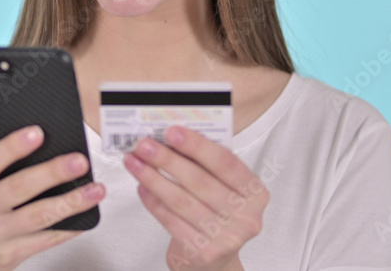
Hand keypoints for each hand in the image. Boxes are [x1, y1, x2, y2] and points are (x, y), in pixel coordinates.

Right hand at [0, 125, 104, 270]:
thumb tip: (41, 148)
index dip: (12, 146)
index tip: (37, 132)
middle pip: (19, 187)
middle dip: (53, 172)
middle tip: (79, 161)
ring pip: (39, 215)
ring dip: (71, 201)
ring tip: (95, 189)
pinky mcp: (9, 256)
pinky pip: (46, 239)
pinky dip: (69, 227)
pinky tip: (85, 217)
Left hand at [124, 126, 266, 270]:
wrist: (216, 258)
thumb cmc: (218, 213)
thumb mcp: (223, 187)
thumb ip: (206, 165)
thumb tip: (172, 139)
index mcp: (255, 193)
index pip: (226, 163)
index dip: (197, 145)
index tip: (172, 132)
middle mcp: (246, 217)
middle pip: (200, 181)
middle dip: (167, 159)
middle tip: (145, 145)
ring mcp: (226, 237)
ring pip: (182, 201)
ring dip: (153, 178)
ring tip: (135, 163)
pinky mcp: (204, 252)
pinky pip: (172, 222)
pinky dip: (154, 202)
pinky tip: (142, 187)